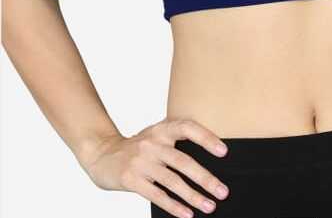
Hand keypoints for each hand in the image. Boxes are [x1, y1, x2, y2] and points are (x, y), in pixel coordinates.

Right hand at [83, 117, 230, 217]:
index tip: (224, 152)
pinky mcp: (131, 180)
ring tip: (210, 206)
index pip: (187, 128)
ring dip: (193, 196)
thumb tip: (208, 162)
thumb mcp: (155, 136)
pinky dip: (174, 206)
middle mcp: (152, 143)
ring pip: (172, 181)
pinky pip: (156, 195)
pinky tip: (187, 214)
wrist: (102, 154)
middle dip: (205, 178)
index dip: (206, 138)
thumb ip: (175, 142)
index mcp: (161, 129)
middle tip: (223, 191)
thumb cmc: (138, 147)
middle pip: (183, 161)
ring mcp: (140, 161)